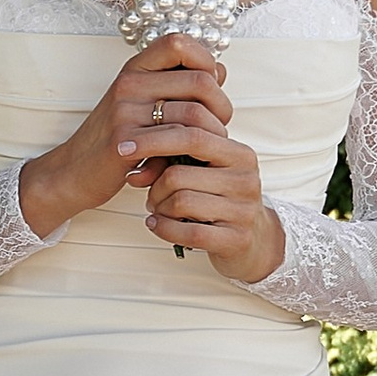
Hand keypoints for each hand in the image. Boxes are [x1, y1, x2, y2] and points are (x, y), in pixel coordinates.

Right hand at [17, 36, 276, 282]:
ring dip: (211, 136)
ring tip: (204, 148)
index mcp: (135, 69)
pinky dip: (190, 155)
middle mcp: (130, 84)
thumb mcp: (144, 104)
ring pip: (194, 115)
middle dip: (222, 107)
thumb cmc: (117, 138)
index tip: (211, 87)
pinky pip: (177, 142)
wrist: (73, 172)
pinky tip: (183, 163)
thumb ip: (179, 86)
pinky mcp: (125, 142)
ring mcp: (125, 111)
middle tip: (219, 125)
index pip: (179, 42)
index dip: (206, 60)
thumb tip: (219, 70)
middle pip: (200, 81)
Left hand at [141, 119, 282, 281]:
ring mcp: (243, 210)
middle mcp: (245, 178)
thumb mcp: (206, 171)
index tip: (123, 147)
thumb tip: (129, 148)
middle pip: (178, 174)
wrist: (253, 241)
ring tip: (158, 210)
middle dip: (155, 186)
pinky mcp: (237, 238)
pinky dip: (164, 228)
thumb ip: (177, 154)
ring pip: (180, 202)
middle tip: (151, 195)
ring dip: (159, 208)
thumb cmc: (218, 199)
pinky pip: (188, 232)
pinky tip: (157, 225)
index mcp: (239, 154)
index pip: (193, 135)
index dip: (154, 139)